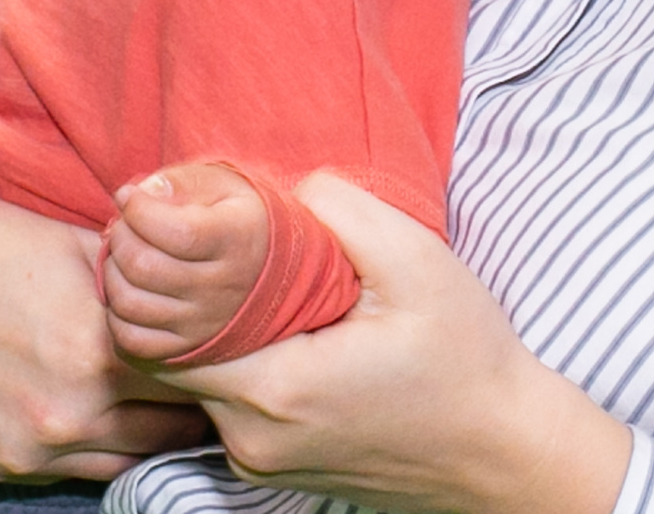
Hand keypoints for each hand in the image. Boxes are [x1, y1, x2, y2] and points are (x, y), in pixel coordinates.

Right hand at [0, 140, 215, 480]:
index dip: (218, 364)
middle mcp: (67, 415)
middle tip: (209, 381)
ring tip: (162, 401)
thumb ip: (151, 287)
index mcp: (99, 355)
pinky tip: (104, 414)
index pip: (197, 382)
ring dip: (147, 434)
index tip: (231, 353)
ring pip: (127, 462)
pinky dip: (94, 448)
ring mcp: (28, 448)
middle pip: (169, 431)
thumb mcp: (88, 251)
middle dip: (192, 404)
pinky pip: (71, 472)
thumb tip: (208, 298)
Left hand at [102, 162, 270, 361]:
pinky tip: (127, 288)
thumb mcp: (223, 185)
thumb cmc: (236, 218)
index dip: (138, 211)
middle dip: (120, 237)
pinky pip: (132, 340)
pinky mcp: (186, 347)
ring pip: (131, 304)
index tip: (128, 196)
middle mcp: (223, 287)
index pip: (176, 231)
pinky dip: (116, 314)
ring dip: (112, 272)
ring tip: (121, 255)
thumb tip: (141, 192)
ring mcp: (204, 322)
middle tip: (123, 224)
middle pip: (145, 267)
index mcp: (237, 239)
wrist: (272, 270)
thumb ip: (182, 181)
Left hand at [155, 175, 631, 513]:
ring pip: (199, 385)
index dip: (152, 282)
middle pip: (171, 362)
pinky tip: (274, 324)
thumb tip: (284, 186)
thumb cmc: (466, 358)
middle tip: (197, 244)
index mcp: (277, 388)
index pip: (157, 340)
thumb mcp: (417, 261)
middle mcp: (254, 438)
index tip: (167, 233)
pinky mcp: (276, 469)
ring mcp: (261, 462)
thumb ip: (343, 210)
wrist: (501, 452)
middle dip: (177, 301)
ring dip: (209, 331)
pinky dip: (235, 363)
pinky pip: (229, 407)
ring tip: (242, 279)